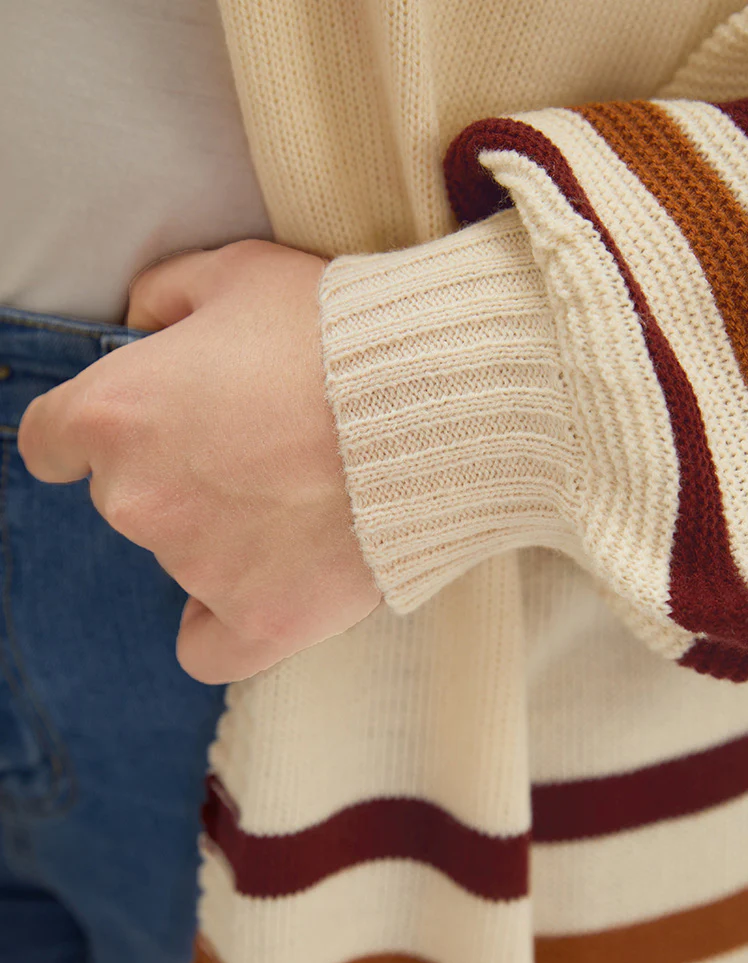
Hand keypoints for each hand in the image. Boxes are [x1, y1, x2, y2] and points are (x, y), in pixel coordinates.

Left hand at [17, 241, 382, 682]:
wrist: (439, 402)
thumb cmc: (338, 330)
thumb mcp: (240, 271)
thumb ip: (165, 294)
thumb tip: (142, 324)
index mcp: (115, 414)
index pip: (50, 443)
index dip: (89, 432)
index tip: (133, 430)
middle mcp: (137, 500)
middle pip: (125, 499)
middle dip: (174, 473)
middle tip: (255, 445)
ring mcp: (198, 568)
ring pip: (179, 559)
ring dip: (219, 531)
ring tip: (301, 493)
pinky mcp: (262, 621)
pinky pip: (209, 648)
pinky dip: (225, 622)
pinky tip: (260, 587)